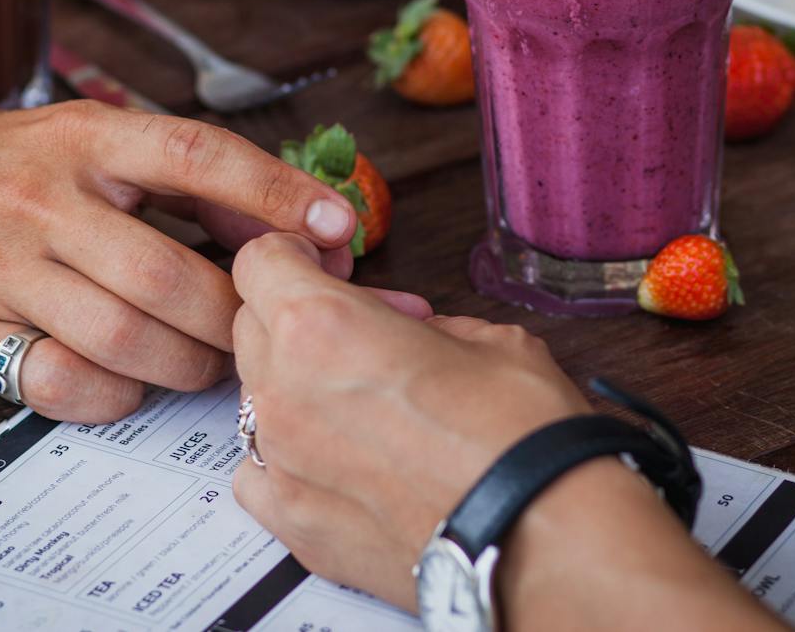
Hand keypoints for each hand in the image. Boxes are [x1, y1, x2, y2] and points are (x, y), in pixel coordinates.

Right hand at [0, 100, 360, 421]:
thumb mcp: (84, 138)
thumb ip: (178, 176)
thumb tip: (294, 221)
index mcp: (86, 137)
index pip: (198, 156)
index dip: (277, 195)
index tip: (340, 229)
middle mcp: (44, 198)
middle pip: (173, 275)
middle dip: (238, 318)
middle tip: (265, 334)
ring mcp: (0, 267)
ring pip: (128, 338)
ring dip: (189, 365)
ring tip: (208, 364)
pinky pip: (65, 383)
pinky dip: (116, 394)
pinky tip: (130, 380)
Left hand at [229, 233, 588, 606]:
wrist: (541, 537)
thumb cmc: (521, 435)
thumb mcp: (486, 336)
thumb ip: (422, 325)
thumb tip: (412, 334)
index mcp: (321, 326)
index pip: (259, 263)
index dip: (296, 256)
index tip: (325, 268)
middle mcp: (283, 392)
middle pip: (253, 326)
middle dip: (302, 317)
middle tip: (371, 333)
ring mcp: (280, 463)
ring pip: (256, 397)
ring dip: (298, 385)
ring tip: (368, 402)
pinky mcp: (293, 523)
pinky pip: (259, 472)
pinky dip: (289, 458)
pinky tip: (342, 460)